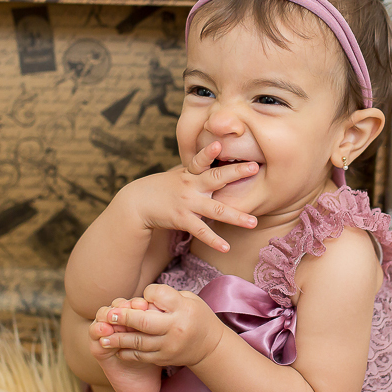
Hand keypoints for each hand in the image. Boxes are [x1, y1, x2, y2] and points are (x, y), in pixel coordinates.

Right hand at [89, 296, 150, 348]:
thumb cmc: (149, 354)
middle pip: (115, 305)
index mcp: (131, 314)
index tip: (143, 305)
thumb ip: (151, 325)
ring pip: (102, 314)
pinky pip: (93, 331)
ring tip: (113, 318)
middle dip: (121, 307)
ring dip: (107, 315)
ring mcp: (104, 328)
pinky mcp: (96, 342)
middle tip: (127, 310)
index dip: (135, 302)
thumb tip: (154, 311)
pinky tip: (104, 330)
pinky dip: (98, 329)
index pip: (131, 302)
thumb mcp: (153, 338)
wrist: (139, 377)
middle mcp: (116, 319)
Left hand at [96, 284, 226, 367]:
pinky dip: (126, 352)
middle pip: (143, 322)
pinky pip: (141, 356)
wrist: (209, 346)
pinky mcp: (164, 359)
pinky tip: (116, 348)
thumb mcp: (188, 299)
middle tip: (108, 315)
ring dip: (118, 339)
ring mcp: (169, 346)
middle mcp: (175, 327)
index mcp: (182, 308)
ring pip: (139, 342)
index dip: (147, 294)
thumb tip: (140, 299)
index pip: (157, 296)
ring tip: (103, 336)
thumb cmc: (195, 316)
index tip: (143, 296)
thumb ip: (166, 297)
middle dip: (123, 318)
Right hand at [121, 141, 258, 252]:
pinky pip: (201, 231)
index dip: (209, 151)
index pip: (201, 159)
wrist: (137, 203)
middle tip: (255, 167)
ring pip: (216, 210)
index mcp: (190, 172)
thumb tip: (216, 163)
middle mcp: (191, 185)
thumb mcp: (179, 175)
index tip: (220, 143)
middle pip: (216, 178)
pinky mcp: (182, 219)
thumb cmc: (162, 187)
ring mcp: (187, 203)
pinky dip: (214, 240)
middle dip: (236, 172)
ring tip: (253, 222)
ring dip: (236, 217)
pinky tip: (226, 247)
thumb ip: (197, 171)